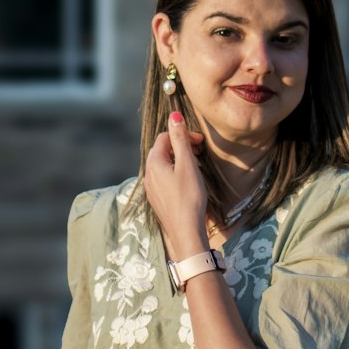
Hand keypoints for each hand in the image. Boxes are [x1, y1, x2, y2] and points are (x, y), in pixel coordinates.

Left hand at [144, 111, 208, 257]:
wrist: (185, 232)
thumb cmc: (189, 197)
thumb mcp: (187, 164)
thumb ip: (180, 139)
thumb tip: (174, 116)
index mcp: (154, 162)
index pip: (164, 137)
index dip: (182, 134)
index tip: (200, 142)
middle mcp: (148, 174)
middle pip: (162, 150)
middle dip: (181, 146)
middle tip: (200, 152)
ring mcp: (151, 188)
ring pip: (164, 165)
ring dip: (179, 159)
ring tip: (196, 165)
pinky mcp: (157, 199)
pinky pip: (164, 178)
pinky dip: (176, 172)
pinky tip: (188, 181)